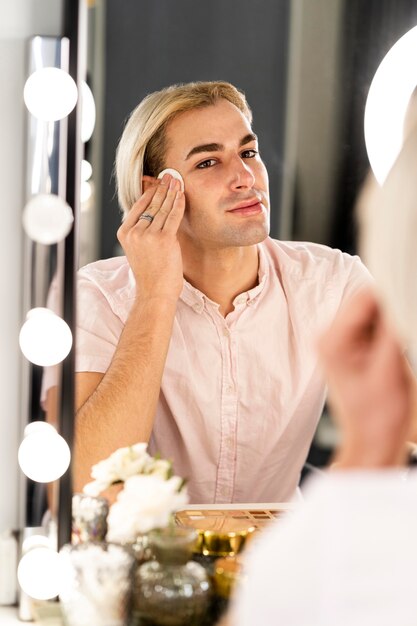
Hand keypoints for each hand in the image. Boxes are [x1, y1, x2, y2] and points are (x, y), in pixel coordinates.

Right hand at [117, 174, 184, 301]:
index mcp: (125, 233)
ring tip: (177, 181)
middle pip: (151, 205)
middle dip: (161, 188)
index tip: (157, 183)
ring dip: (171, 192)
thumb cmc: (150, 275)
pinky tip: (182, 194)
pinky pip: (173, 216)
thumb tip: (154, 213)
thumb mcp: (139, 249)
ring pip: (162, 208)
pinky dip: (178, 203)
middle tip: (169, 176)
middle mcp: (135, 232)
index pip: (138, 207)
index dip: (150, 192)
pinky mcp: (164, 239)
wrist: (155, 293)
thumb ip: (143, 232)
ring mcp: (148, 235)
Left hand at [318, 289, 416, 467]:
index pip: (364, 298)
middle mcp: (328, 336)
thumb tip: (399, 296)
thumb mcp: (391, 370)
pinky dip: (387, 332)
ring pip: (372, 313)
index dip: (393, 294)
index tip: (410, 300)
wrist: (372, 442)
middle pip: (367, 303)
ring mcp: (337, 341)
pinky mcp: (348, 347)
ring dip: (391, 322)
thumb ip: (392, 330)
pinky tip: (392, 352)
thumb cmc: (379, 416)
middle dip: (392, 310)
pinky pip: (372, 326)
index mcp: (332, 341)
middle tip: (402, 336)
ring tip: (394, 352)